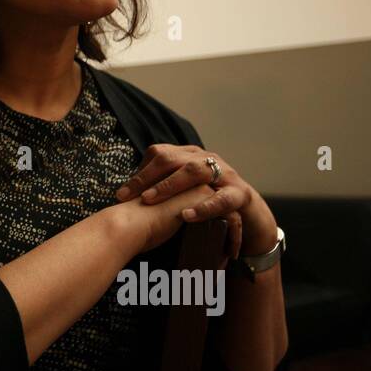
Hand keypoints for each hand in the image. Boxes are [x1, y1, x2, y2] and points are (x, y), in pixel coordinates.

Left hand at [113, 144, 277, 260]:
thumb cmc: (208, 200)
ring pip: (194, 172)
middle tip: (128, 197)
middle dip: (147, 178)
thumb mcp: (185, 190)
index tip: (120, 194)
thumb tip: (126, 196)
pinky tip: (186, 216)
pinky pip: (222, 199)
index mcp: (190, 155)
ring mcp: (224, 174)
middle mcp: (206, 159)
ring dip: (169, 186)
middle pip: (172, 159)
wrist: (249, 212)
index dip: (139, 173)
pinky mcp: (240, 194)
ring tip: (149, 200)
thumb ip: (161, 187)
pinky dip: (203, 207)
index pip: (160, 155)